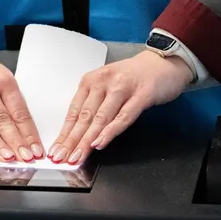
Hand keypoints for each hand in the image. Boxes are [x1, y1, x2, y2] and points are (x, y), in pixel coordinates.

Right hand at [0, 55, 43, 162]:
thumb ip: (12, 101)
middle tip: (26, 158)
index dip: (29, 133)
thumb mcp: (1, 77)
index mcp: (4, 83)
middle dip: (16, 142)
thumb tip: (26, 131)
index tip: (36, 150)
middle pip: (4, 120)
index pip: (20, 112)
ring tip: (6, 158)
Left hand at [49, 52, 191, 164]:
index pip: (74, 112)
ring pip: (100, 118)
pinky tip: (100, 142)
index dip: (64, 134)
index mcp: (92, 81)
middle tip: (61, 158)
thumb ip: (95, 106)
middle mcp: (104, 82)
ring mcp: (122, 88)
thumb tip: (79, 134)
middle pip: (84, 117)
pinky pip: (124, 116)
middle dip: (71, 141)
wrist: (164, 62)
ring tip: (77, 155)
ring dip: (87, 140)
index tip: (56, 151)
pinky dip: (110, 131)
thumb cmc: (134, 77)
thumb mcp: (108, 87)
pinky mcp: (142, 94)